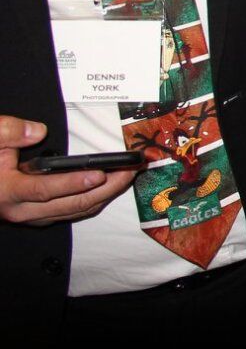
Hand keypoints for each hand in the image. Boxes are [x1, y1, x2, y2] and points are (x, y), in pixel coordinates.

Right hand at [0, 116, 135, 225]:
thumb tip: (38, 132)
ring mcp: (31, 217)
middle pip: (70, 204)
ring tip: (127, 176)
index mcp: (8, 192)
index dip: (73, 182)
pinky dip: (92, 200)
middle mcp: (21, 210)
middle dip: (105, 189)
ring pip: (74, 211)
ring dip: (104, 195)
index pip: (44, 190)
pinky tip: (108, 186)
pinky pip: (71, 211)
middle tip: (129, 171)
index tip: (99, 173)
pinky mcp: (38, 216)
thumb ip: (9, 133)